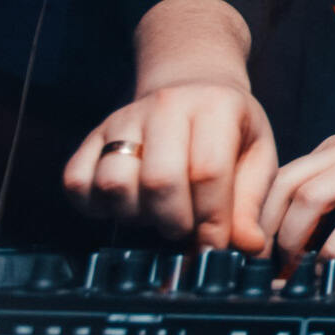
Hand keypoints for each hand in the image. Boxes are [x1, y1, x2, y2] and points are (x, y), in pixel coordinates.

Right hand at [62, 80, 278, 251]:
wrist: (193, 88)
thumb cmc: (230, 130)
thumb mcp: (257, 156)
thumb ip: (251, 202)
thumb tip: (248, 246)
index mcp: (215, 107)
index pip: (208, 172)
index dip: (212, 220)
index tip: (215, 246)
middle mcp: (165, 106)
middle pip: (159, 181)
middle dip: (175, 221)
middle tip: (187, 228)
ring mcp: (123, 119)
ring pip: (114, 183)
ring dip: (137, 215)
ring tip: (158, 212)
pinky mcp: (92, 136)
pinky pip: (77, 181)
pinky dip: (95, 206)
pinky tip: (126, 205)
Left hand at [257, 91, 334, 258]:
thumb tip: (327, 234)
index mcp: (333, 149)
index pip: (279, 179)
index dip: (261, 215)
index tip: (259, 248)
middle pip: (281, 186)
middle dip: (265, 229)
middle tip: (262, 265)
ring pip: (308, 199)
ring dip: (293, 238)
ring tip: (292, 269)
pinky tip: (332, 264)